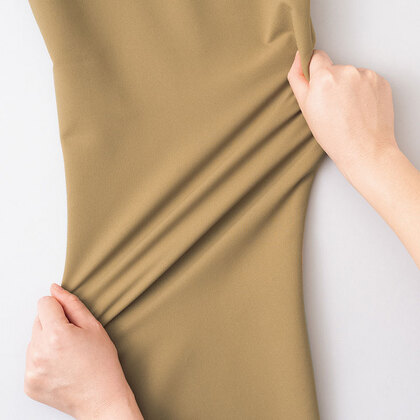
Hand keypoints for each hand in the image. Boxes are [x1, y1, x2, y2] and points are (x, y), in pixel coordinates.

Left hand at [24, 283, 142, 419]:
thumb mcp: (93, 327)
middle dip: (54, 324)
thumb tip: (55, 289)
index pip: (44, 303)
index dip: (59, 307)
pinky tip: (61, 365)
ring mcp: (31, 369)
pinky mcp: (29, 382)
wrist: (101, 398)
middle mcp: (39, 351)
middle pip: (38, 320)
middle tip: (73, 339)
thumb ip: (72, 304)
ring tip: (68, 354)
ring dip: (47, 341)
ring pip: (34, 339)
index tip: (71, 319)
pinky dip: (43, 358)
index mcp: (57, 334)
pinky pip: (31, 358)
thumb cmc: (102, 363)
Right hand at [287, 49, 397, 180]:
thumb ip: (298, 79)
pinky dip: (363, 91)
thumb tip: (297, 58)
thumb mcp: (306, 109)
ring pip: (351, 75)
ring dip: (348, 87)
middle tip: (333, 107)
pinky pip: (367, 80)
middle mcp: (346, 71)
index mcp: (324, 77)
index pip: (315, 56)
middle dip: (331, 83)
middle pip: (334, 68)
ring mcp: (366, 75)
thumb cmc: (335, 136)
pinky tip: (361, 108)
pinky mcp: (381, 81)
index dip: (314, 71)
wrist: (365, 150)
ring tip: (349, 110)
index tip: (317, 86)